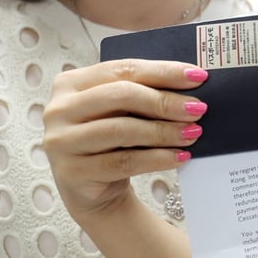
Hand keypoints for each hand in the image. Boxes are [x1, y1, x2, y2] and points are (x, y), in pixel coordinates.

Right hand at [43, 59, 208, 221]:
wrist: (93, 188)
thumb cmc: (113, 139)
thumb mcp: (122, 110)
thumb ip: (145, 92)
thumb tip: (193, 82)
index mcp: (71, 82)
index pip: (124, 69)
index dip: (164, 71)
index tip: (198, 77)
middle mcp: (59, 109)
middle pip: (122, 96)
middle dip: (166, 101)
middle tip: (198, 109)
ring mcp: (61, 142)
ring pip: (122, 130)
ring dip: (164, 131)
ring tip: (193, 133)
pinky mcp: (71, 173)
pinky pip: (123, 162)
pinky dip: (157, 158)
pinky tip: (179, 156)